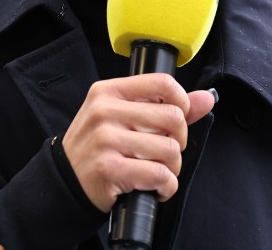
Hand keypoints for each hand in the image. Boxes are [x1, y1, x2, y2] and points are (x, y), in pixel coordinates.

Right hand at [61, 73, 214, 211]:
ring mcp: (106, 140)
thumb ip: (166, 106)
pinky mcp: (109, 169)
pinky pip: (159, 175)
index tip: (178, 118)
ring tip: (156, 170)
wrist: (64, 183)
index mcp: (108, 91)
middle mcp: (105, 111)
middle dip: (178, 141)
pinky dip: (166, 186)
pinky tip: (155, 187)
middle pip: (173, 118)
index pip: (162, 83)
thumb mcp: (122, 117)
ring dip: (171, 167)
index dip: (182, 101)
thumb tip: (207, 98)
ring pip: (170, 149)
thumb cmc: (98, 148)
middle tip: (164, 151)